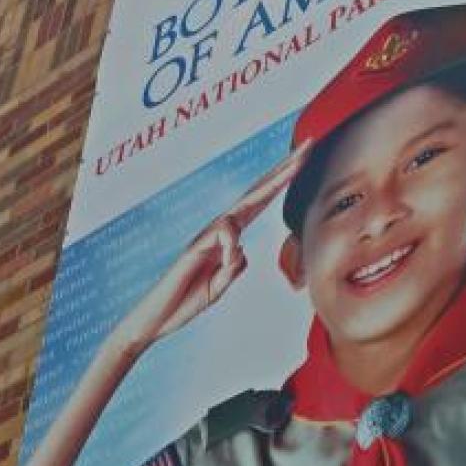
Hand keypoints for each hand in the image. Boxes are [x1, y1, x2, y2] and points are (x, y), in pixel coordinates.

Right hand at [111, 141, 311, 355]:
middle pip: (256, 194)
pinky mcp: (195, 249)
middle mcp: (219, 230)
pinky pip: (220, 237)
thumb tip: (241, 250)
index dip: (281, 182)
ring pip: (241, 207)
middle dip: (282, 170)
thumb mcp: (220, 285)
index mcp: (229, 237)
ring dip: (269, 188)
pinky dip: (228, 248)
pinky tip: (225, 263)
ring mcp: (206, 237)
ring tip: (293, 169)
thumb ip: (233, 266)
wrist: (158, 318)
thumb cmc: (187, 299)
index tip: (302, 162)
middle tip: (306, 146)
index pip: (260, 204)